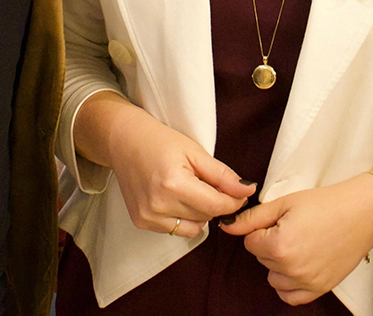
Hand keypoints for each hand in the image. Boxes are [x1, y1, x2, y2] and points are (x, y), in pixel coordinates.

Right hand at [96, 97, 252, 237]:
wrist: (124, 141)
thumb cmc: (160, 142)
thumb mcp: (196, 152)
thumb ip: (223, 175)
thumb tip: (248, 191)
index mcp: (173, 184)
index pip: (216, 205)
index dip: (233, 201)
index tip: (240, 193)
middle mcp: (158, 205)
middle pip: (206, 217)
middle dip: (215, 202)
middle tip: (206, 182)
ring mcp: (148, 217)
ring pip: (194, 227)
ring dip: (199, 213)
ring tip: (189, 189)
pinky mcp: (142, 223)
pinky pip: (176, 230)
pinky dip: (183, 217)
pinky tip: (175, 198)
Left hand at [221, 176, 372, 304]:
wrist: (362, 213)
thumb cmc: (326, 204)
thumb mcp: (285, 203)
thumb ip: (252, 218)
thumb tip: (227, 225)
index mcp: (279, 245)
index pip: (250, 242)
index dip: (263, 228)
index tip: (282, 220)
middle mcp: (291, 269)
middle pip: (262, 259)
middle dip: (271, 243)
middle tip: (295, 228)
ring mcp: (306, 282)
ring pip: (273, 277)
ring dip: (279, 263)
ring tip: (300, 243)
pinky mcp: (319, 289)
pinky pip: (290, 296)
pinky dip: (289, 283)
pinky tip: (299, 265)